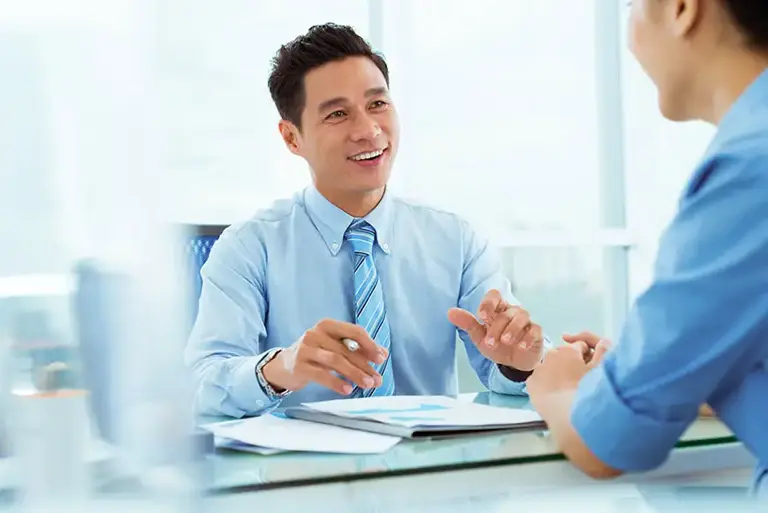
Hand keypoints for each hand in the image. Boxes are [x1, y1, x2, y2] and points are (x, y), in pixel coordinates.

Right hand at [262, 319, 386, 394]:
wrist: (283, 367)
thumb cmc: (315, 355)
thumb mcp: (334, 347)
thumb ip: (356, 349)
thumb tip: (383, 354)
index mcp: (327, 325)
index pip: (353, 331)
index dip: (369, 345)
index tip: (381, 359)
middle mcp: (315, 333)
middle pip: (346, 349)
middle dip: (364, 365)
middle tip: (377, 379)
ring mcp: (305, 349)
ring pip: (335, 361)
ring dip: (354, 373)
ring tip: (368, 385)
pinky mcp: (299, 366)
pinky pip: (321, 374)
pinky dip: (336, 383)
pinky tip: (348, 390)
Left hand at [448, 289, 543, 370]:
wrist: (513, 363)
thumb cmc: (497, 345)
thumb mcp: (479, 337)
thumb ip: (467, 324)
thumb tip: (450, 312)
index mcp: (497, 309)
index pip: (494, 296)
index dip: (488, 303)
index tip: (482, 316)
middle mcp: (512, 312)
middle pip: (505, 312)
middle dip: (496, 328)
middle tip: (489, 342)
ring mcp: (526, 321)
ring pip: (521, 317)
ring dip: (512, 329)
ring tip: (505, 341)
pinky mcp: (536, 333)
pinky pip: (535, 330)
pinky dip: (528, 338)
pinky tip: (521, 346)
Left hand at [526, 336, 609, 411]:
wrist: (566, 413)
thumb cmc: (586, 390)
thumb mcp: (601, 369)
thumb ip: (604, 352)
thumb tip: (604, 341)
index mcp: (569, 350)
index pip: (581, 345)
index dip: (587, 356)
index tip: (590, 367)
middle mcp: (551, 354)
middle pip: (564, 354)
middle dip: (570, 362)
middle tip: (578, 378)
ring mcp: (539, 368)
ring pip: (550, 365)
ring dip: (557, 371)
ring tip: (565, 388)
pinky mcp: (531, 382)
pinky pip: (539, 378)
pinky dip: (545, 382)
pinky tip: (553, 393)